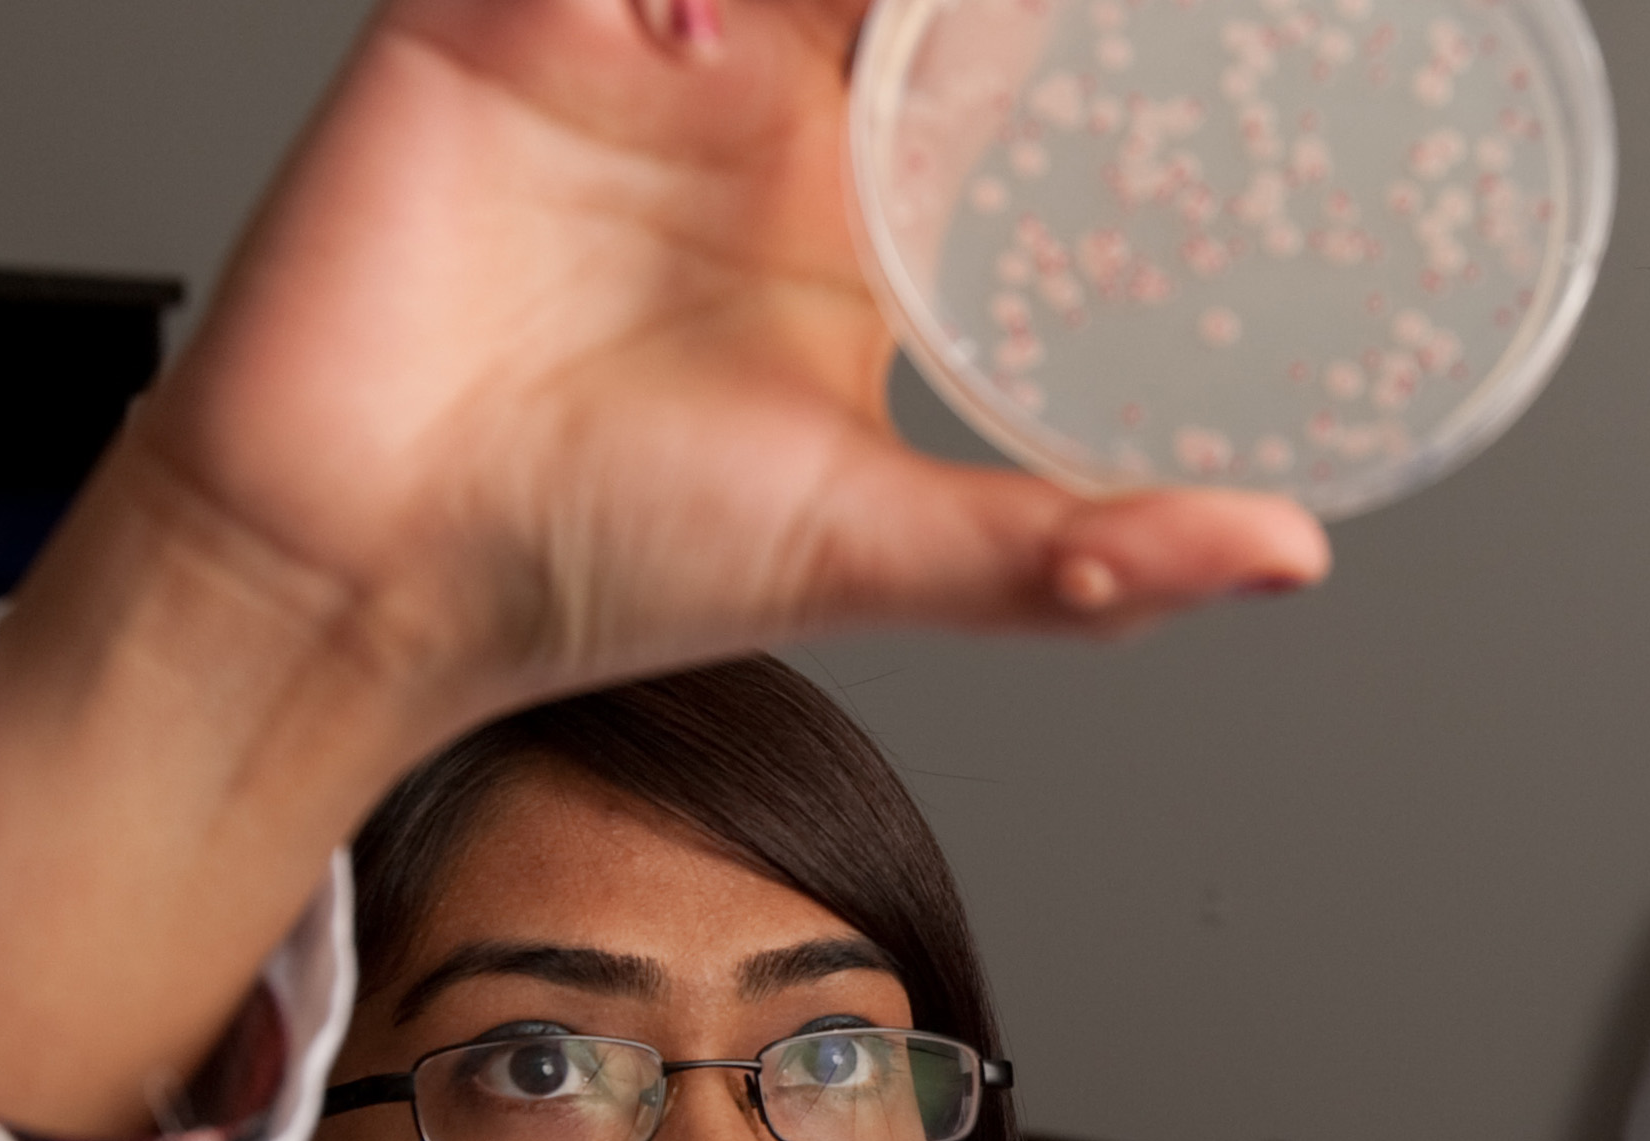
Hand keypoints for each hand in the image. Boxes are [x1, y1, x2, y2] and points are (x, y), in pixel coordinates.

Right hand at [0, 0, 1326, 1136]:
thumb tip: (1294, 554)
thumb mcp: (876, 551)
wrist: (356, 573)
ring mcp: (624, 42)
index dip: (1053, 20)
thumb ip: (1078, 553)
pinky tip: (694, 0)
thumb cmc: (596, 563)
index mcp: (856, 196)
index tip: (1226, 8)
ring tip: (861, 0)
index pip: (988, 36)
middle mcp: (750, 100)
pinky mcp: (491, 8)